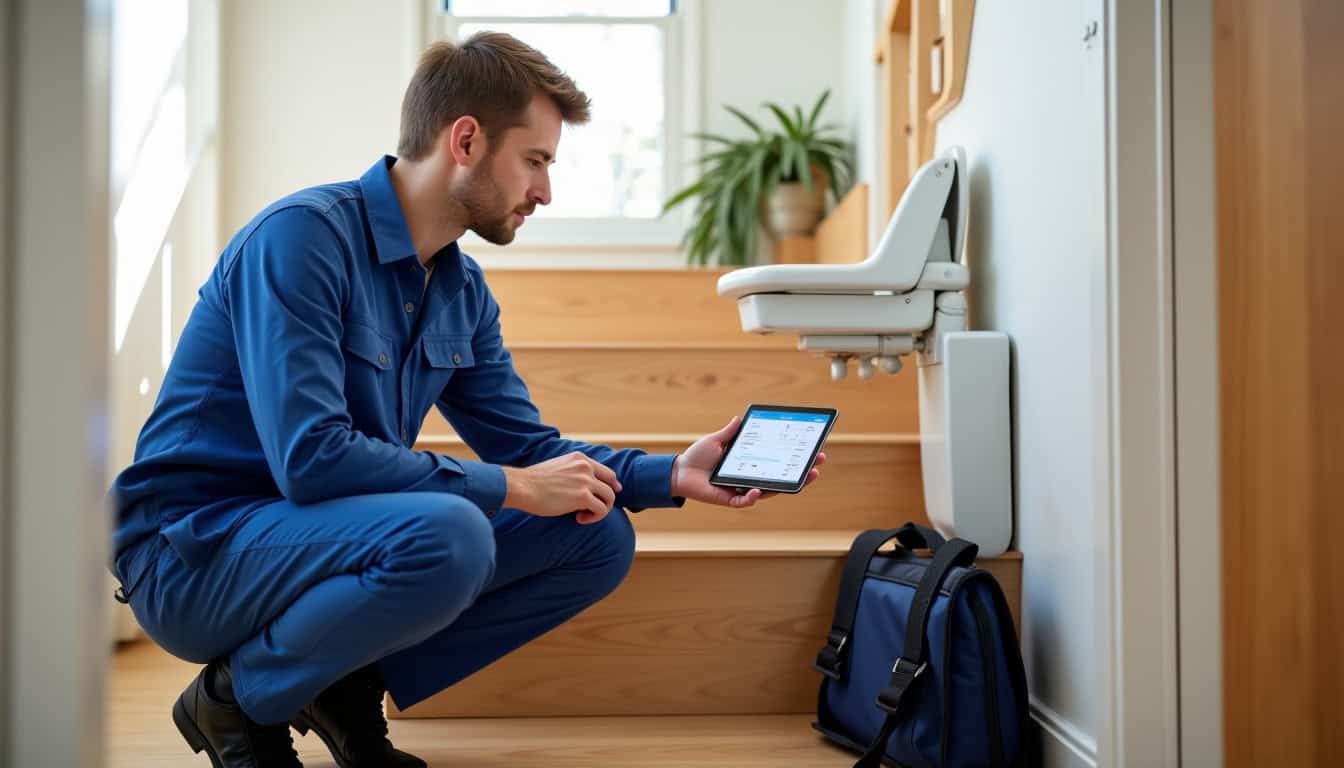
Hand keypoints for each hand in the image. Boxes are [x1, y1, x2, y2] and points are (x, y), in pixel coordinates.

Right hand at [503, 452, 622, 524]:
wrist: (522, 487)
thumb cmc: (533, 482)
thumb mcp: (557, 467)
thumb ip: (572, 472)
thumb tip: (582, 487)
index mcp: (579, 458)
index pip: (606, 471)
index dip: (612, 484)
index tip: (612, 493)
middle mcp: (585, 467)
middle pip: (611, 484)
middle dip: (608, 499)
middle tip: (599, 509)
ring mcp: (586, 481)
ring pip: (609, 498)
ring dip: (600, 510)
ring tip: (583, 516)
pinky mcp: (583, 496)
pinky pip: (601, 509)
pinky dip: (593, 518)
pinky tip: (579, 519)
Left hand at [671, 415, 825, 507]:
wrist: (679, 472)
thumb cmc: (697, 457)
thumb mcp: (716, 440)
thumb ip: (730, 432)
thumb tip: (740, 419)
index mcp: (750, 464)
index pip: (777, 462)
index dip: (794, 459)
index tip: (811, 451)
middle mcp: (749, 479)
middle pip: (781, 479)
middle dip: (801, 474)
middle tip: (817, 466)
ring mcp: (742, 490)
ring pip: (769, 492)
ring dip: (785, 487)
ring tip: (802, 479)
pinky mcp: (730, 499)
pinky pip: (746, 501)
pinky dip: (754, 497)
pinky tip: (759, 490)